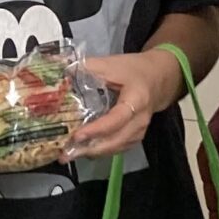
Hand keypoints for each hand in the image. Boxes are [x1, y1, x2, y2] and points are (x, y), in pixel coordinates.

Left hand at [65, 50, 180, 159]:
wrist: (156, 78)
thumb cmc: (133, 70)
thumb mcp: (112, 64)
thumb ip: (88, 68)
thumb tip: (61, 72)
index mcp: (136, 99)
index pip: (117, 119)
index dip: (97, 129)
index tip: (77, 135)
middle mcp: (140, 119)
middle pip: (116, 140)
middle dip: (90, 148)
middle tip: (65, 153)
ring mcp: (139, 130)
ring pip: (116, 147)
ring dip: (92, 152)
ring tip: (68, 155)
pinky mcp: (134, 137)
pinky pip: (117, 148)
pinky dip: (99, 151)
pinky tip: (81, 151)